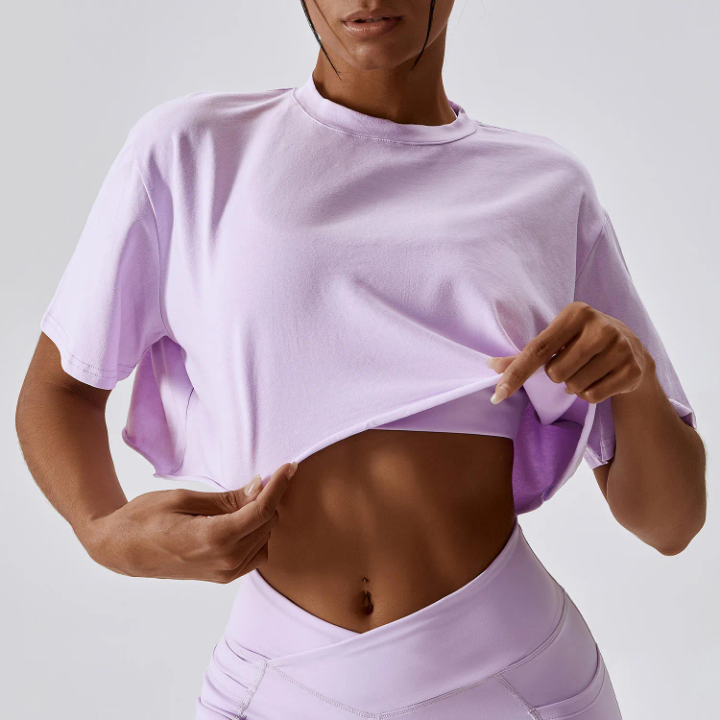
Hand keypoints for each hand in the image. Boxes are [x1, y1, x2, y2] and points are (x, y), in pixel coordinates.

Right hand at [82, 461, 297, 582]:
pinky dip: (257, 533)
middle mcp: (224, 561)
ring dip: (264, 516)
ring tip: (247, 497)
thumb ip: (227, 498)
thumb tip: (259, 487)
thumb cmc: (144, 518)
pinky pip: (255, 553)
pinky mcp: (222, 577)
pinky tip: (243, 518)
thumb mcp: (184, 498)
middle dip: (270, 498)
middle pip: (267, 523)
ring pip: (265, 539)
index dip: (279, 486)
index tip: (289, 466)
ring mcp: (224, 573)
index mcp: (215, 538)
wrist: (120, 549)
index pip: (262, 510)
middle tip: (262, 477)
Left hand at [487, 301, 652, 404]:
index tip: (497, 394)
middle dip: (557, 375)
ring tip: (587, 370)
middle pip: (555, 373)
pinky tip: (600, 378)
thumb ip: (525, 354)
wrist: (632, 347)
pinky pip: (593, 396)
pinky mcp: (632, 369)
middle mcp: (601, 326)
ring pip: (574, 386)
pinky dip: (589, 394)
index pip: (537, 349)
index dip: (516, 373)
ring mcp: (620, 347)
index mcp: (577, 313)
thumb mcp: (557, 338)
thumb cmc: (582, 341)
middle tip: (572, 363)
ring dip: (573, 385)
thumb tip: (492, 366)